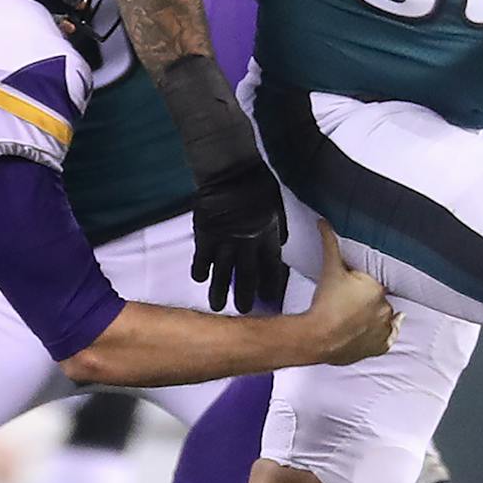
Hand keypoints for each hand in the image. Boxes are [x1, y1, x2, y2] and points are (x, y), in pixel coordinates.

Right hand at [191, 152, 286, 312]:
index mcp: (268, 236)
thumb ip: (278, 228)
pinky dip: (200, 270)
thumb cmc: (257, 183)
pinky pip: (201, 258)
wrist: (231, 171)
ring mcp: (225, 240)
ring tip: (218, 307)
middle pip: (247, 276)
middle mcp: (247, 243)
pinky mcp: (205, 235)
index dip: (271, 285)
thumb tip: (282, 241)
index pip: (271, 267)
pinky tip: (199, 279)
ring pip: (222, 273)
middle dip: (246, 296)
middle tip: (244, 311)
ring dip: (220, 291)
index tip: (269, 299)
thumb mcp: (277, 206)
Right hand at [302, 221, 397, 363]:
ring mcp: (384, 329)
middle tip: (347, 306)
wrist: (317, 336)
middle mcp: (386, 309)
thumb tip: (323, 222)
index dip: (361, 288)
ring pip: (383, 320)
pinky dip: (378, 336)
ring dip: (372, 318)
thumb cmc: (324, 304)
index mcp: (378, 288)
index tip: (350, 292)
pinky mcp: (380, 347)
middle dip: (366, 302)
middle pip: (379, 302)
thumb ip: (329, 243)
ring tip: (353, 320)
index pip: (374, 285)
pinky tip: (364, 332)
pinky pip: (385, 339)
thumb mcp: (329, 269)